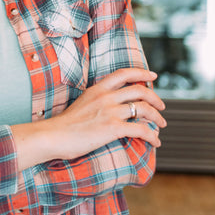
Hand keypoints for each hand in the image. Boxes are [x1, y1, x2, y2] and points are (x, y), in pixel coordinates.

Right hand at [12, 68, 165, 168]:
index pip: (124, 73)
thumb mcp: (81, 103)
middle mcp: (106, 97)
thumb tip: (109, 106)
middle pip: (140, 90)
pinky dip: (152, 136)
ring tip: (161, 125)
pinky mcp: (112, 128)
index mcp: (97, 89)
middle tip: (161, 107)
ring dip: (157, 118)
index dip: (141, 72)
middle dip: (155, 98)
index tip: (153, 75)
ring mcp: (110, 112)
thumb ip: (96, 100)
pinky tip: (156, 142)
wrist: (53, 136)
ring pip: (144, 109)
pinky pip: (141, 130)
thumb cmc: (64, 125)